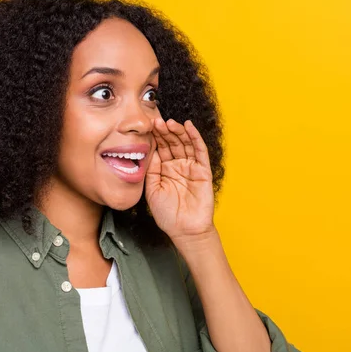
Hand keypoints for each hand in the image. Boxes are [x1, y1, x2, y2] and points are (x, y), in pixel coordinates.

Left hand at [145, 117, 215, 240]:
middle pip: (172, 143)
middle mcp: (178, 165)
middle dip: (164, 131)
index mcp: (164, 169)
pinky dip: (195, 137)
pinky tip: (189, 127)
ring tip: (169, 122)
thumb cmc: (167, 214)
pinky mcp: (203, 171)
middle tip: (156, 121)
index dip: (155, 136)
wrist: (184, 230)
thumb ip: (151, 170)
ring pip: (185, 144)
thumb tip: (150, 150)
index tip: (147, 126)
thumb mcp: (152, 190)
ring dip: (178, 131)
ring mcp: (191, 167)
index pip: (160, 148)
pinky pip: (200, 151)